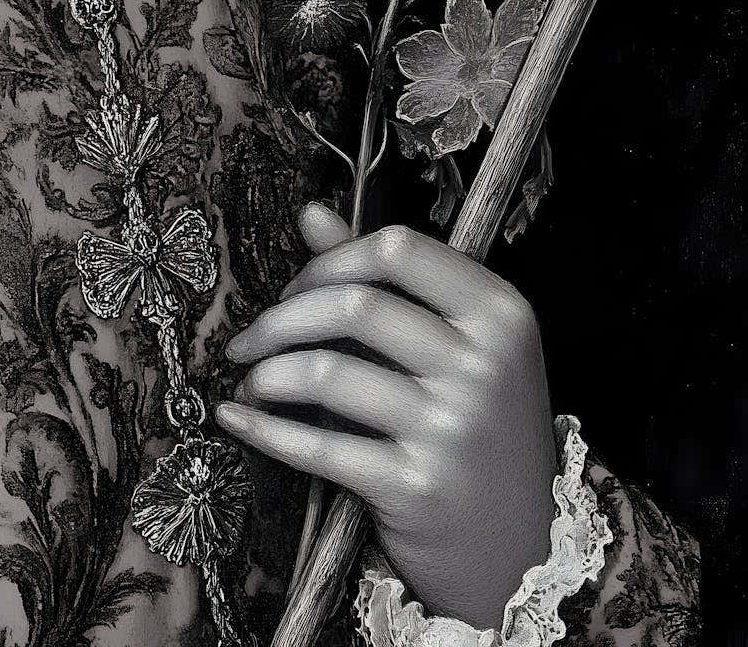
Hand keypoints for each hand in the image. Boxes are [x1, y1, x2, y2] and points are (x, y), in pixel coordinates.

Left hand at [217, 203, 556, 629]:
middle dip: (280, 319)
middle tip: (249, 341)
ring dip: (267, 374)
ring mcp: (454, 426)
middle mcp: (486, 362)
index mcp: (501, 312)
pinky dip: (263, 428)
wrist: (522, 545)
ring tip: (251, 382)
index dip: (330, 262)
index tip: (294, 291)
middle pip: (354, 305)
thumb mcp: (456, 345)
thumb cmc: (481, 429)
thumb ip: (384, 278)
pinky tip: (236, 417)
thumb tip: (310, 212)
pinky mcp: (417, 487)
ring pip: (328, 373)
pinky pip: (318, 446)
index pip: (397, 249)